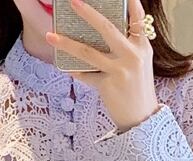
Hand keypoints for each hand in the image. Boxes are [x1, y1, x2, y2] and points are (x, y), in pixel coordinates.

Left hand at [44, 0, 160, 132]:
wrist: (141, 117)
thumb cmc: (138, 88)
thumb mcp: (140, 63)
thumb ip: (128, 46)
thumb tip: (107, 30)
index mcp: (142, 47)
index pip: (137, 19)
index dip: (131, 3)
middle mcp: (132, 56)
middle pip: (107, 29)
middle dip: (88, 13)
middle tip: (73, 2)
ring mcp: (119, 71)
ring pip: (88, 52)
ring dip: (66, 43)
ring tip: (50, 36)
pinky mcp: (108, 85)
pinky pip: (86, 75)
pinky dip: (75, 71)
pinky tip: (66, 67)